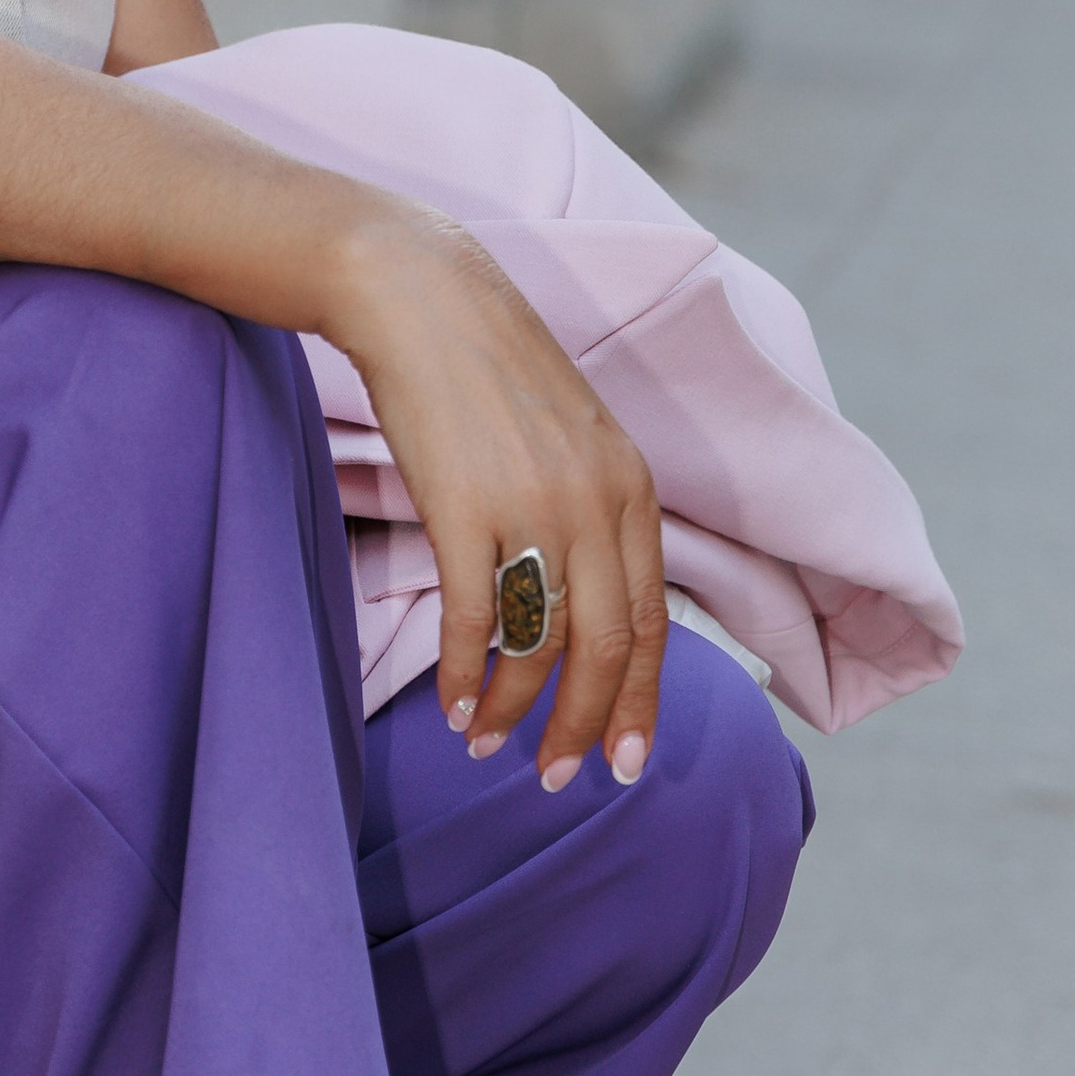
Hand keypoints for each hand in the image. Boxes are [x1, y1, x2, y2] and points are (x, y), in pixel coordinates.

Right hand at [323, 203, 668, 789]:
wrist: (422, 297)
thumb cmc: (486, 370)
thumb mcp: (570, 440)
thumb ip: (592, 512)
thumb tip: (585, 602)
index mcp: (632, 490)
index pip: (653, 622)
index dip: (641, 702)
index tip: (624, 761)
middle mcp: (598, 503)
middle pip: (607, 648)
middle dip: (586, 727)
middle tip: (559, 779)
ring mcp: (535, 506)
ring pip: (540, 643)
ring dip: (514, 709)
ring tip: (489, 746)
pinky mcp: (466, 507)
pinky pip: (478, 619)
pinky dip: (468, 675)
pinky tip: (454, 706)